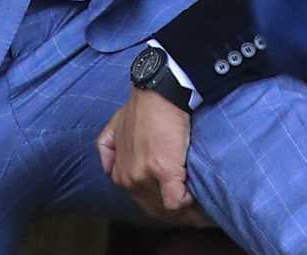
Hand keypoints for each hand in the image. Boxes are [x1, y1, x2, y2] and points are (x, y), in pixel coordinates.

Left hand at [96, 88, 211, 226]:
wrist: (158, 96)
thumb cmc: (140, 109)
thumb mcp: (114, 129)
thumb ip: (109, 149)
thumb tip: (110, 167)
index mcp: (119, 173)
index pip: (141, 201)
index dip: (160, 201)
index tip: (174, 199)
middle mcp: (129, 178)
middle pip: (155, 207)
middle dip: (172, 210)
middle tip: (190, 207)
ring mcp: (145, 176)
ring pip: (166, 208)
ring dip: (182, 209)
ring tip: (198, 209)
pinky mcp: (165, 172)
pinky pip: (177, 202)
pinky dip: (189, 202)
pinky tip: (196, 196)